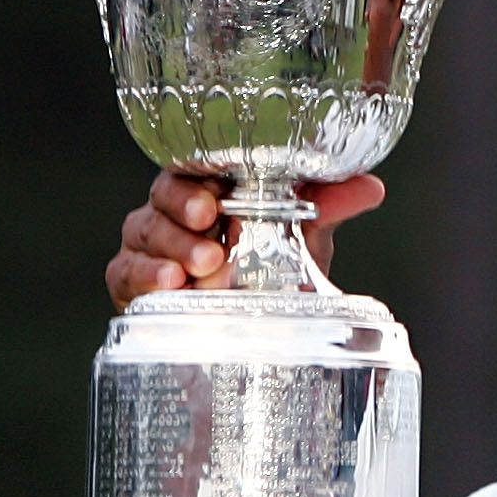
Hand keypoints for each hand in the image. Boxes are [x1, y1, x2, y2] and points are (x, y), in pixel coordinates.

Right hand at [108, 169, 385, 309]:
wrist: (251, 330)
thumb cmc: (271, 269)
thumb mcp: (304, 237)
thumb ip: (329, 207)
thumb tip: (371, 186)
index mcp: (210, 188)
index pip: (197, 165)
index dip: (204, 173)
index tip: (221, 190)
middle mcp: (173, 211)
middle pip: (164, 194)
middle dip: (184, 206)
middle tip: (208, 219)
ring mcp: (149, 246)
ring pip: (145, 231)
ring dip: (173, 245)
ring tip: (202, 263)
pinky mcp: (131, 283)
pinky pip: (126, 273)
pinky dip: (145, 276)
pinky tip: (169, 283)